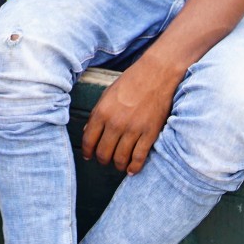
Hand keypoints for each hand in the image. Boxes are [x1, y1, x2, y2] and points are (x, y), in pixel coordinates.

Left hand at [80, 58, 180, 174]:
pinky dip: (134, 167)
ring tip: (118, 164)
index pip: (89, 141)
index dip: (88, 152)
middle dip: (102, 160)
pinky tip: (132, 169)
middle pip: (103, 153)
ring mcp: (133, 130)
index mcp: (102, 112)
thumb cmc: (131, 82)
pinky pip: (139, 157)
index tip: (89, 157)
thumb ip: (96, 113)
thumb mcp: (107, 94)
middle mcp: (115, 123)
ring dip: (118, 165)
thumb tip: (86, 132)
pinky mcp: (150, 133)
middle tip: (105, 160)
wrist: (157, 74)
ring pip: (120, 158)